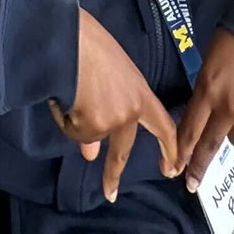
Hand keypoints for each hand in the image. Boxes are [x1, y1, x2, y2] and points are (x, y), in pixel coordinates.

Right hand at [53, 7, 180, 200]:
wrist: (69, 40)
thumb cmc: (90, 45)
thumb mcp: (107, 78)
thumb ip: (108, 110)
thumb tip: (92, 154)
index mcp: (141, 93)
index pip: (163, 126)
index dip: (169, 149)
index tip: (172, 168)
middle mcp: (131, 110)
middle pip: (123, 150)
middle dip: (113, 174)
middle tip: (111, 194)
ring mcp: (112, 120)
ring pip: (88, 135)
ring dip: (73, 119)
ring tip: (66, 90)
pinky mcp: (91, 126)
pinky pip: (71, 130)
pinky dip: (63, 117)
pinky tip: (61, 94)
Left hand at [177, 29, 233, 187]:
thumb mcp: (209, 68)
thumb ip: (204, 97)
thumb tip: (199, 128)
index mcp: (208, 90)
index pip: (190, 130)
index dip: (182, 154)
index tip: (174, 173)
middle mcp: (230, 106)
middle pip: (210, 145)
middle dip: (199, 166)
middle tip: (192, 184)